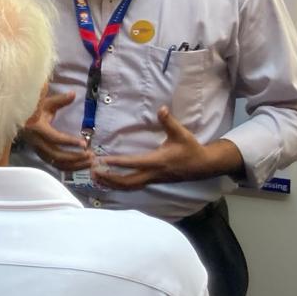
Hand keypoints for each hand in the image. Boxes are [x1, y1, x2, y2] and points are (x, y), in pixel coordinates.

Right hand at [17, 91, 91, 172]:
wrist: (20, 120)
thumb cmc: (34, 110)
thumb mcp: (45, 103)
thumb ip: (60, 100)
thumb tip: (73, 94)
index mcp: (37, 128)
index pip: (54, 138)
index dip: (69, 142)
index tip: (84, 143)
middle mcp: (37, 142)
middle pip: (56, 155)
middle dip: (75, 157)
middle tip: (90, 155)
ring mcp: (39, 151)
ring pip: (57, 163)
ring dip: (74, 165)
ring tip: (90, 161)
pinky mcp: (43, 156)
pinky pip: (56, 165)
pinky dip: (70, 167)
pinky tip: (82, 164)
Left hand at [93, 106, 242, 189]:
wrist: (203, 166)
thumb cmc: (191, 148)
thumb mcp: (181, 133)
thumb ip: (169, 122)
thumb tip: (162, 108)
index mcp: (157, 161)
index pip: (134, 163)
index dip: (117, 162)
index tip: (102, 160)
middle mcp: (153, 173)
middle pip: (127, 181)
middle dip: (109, 178)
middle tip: (92, 171)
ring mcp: (153, 180)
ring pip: (129, 186)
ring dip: (112, 184)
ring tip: (95, 178)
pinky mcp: (153, 181)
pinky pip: (134, 187)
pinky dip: (120, 186)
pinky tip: (109, 182)